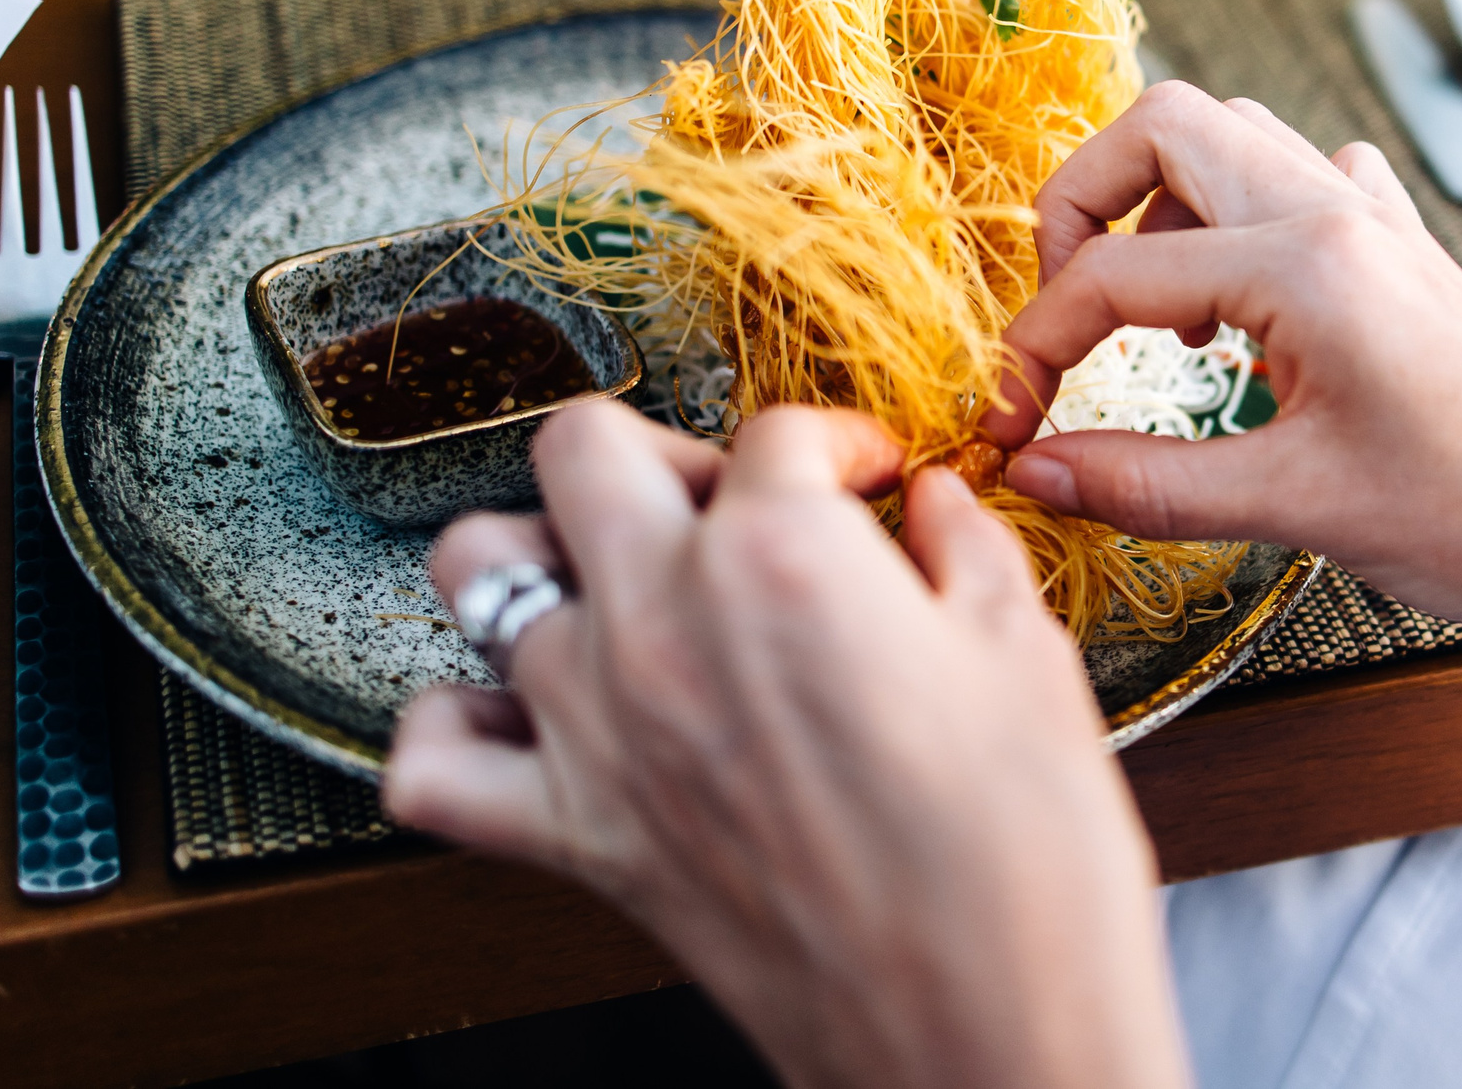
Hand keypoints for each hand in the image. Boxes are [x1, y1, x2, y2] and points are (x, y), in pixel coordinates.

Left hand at [386, 399, 1187, 1088]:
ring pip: (478, 569)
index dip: (838, 445)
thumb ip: (966, 548)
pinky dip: (455, 722)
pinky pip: (432, 760)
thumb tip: (937, 508)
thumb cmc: (1022, 862)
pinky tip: (527, 712)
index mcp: (787, 557)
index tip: (866, 477)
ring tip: (623, 580)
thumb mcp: (1028, 657)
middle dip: (665, 451)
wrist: (987, 1027)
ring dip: (546, 553)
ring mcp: (599, 729)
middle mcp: (667, 622)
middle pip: (585, 448)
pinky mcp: (573, 838)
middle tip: (735, 501)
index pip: (778, 433)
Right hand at [989, 82, 1461, 654]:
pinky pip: (1304, 182)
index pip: (1115, 273)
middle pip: (1164, 127)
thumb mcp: (1294, 507)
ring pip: (1234, 141)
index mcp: (1306, 262)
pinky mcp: (1404, 255)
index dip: (1039, 346)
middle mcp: (1339, 212)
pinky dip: (1239, 221)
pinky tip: (1239, 308)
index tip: (1011, 418)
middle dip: (1083, 203)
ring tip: (1142, 315)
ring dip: (1159, 204)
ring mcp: (1378, 222)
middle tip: (1063, 309)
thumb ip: (1145, 482)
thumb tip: (1035, 469)